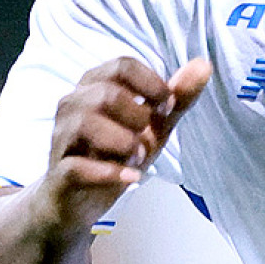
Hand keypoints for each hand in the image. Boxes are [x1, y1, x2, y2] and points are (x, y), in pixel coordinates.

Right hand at [39, 55, 211, 231]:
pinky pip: (78, 167)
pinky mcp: (60, 172)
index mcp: (95, 85)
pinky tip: (131, 177)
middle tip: (148, 138)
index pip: (123, 65)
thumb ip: (176, 98)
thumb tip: (204, 64)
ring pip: (87, 123)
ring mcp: (62, 138)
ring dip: (124, 142)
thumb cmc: (115, 153)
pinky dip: (110, 173)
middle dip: (139, 117)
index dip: (152, 85)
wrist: (80, 199)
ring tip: (138, 157)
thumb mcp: (153, 125)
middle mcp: (73, 105)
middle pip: (107, 94)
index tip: (166, 107)